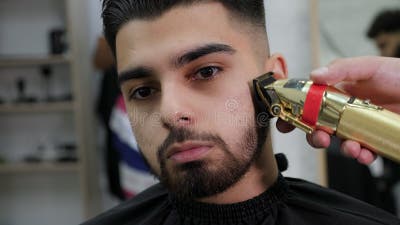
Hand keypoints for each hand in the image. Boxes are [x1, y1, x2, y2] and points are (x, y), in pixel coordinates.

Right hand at [278, 56, 399, 164]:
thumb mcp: (370, 66)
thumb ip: (341, 69)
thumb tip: (314, 75)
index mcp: (338, 91)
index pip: (309, 101)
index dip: (295, 111)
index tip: (284, 120)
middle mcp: (344, 109)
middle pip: (318, 125)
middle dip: (313, 135)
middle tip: (317, 137)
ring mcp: (357, 125)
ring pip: (337, 141)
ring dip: (338, 148)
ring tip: (350, 147)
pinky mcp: (372, 139)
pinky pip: (360, 151)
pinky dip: (359, 156)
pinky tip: (365, 152)